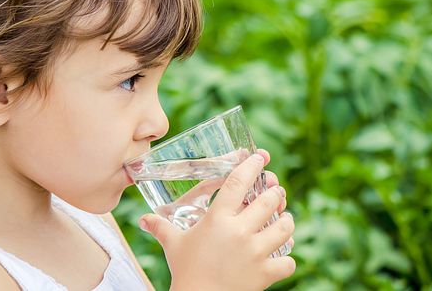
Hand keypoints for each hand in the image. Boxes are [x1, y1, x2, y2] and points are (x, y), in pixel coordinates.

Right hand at [139, 151, 294, 290]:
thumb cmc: (185, 270)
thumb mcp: (173, 244)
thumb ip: (160, 227)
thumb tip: (143, 219)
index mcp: (218, 219)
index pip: (238, 182)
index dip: (251, 166)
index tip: (259, 158)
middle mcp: (240, 231)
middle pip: (269, 200)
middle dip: (275, 193)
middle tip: (274, 193)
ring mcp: (256, 252)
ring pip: (285, 227)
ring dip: (286, 220)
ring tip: (284, 219)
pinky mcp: (265, 273)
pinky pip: (288, 261)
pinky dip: (287, 258)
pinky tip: (281, 255)